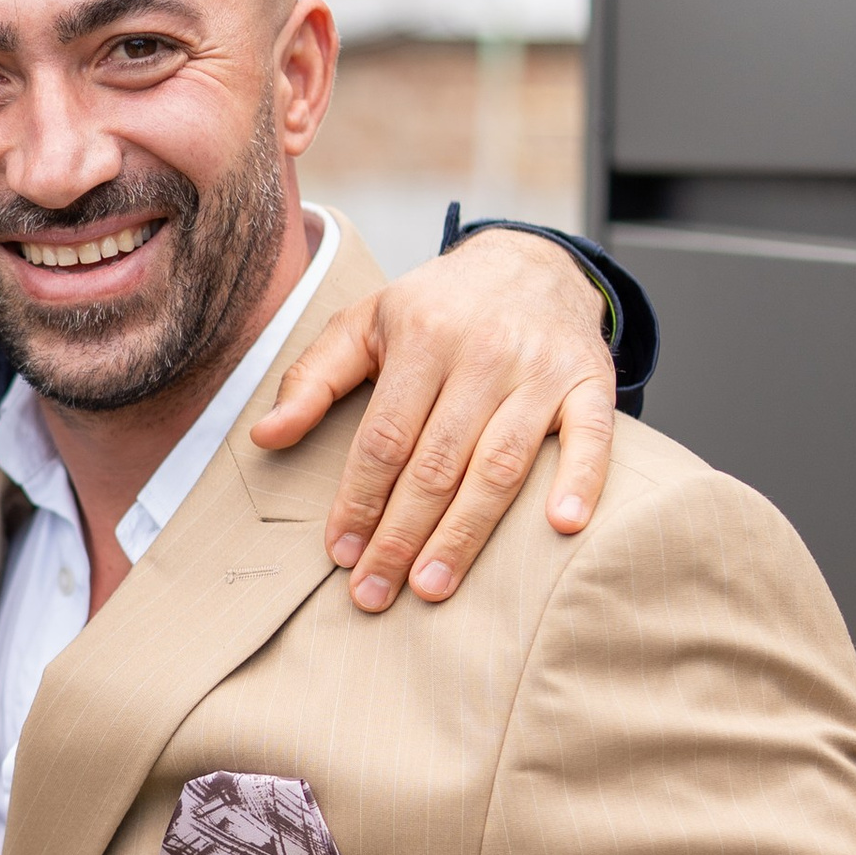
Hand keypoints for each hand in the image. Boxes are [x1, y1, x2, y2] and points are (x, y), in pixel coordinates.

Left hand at [252, 229, 614, 610]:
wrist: (532, 260)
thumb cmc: (437, 306)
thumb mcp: (365, 323)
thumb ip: (312, 380)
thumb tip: (264, 436)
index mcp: (422, 337)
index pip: (384, 437)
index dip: (359, 500)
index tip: (340, 553)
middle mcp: (483, 352)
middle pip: (436, 464)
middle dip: (400, 537)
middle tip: (374, 594)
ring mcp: (541, 369)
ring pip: (500, 465)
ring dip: (465, 535)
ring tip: (433, 588)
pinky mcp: (591, 381)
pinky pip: (591, 437)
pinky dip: (582, 481)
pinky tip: (561, 526)